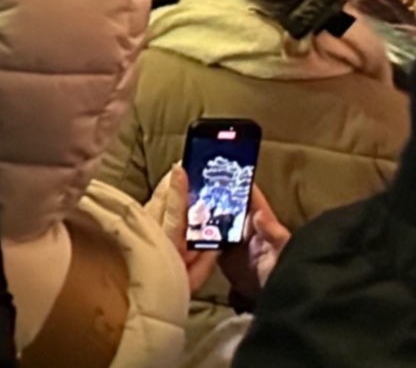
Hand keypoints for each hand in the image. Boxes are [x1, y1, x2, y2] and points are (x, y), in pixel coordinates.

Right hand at [154, 166, 290, 302]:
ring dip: (197, 206)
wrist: (276, 302)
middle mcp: (243, 224)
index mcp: (259, 219)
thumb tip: (259, 214)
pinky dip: (191, 228)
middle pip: (223, 201)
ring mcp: (230, 238)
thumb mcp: (284, 251)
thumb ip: (274, 233)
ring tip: (175, 190)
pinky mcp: (219, 253)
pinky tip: (176, 219)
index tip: (217, 160)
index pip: (246, 192)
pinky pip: (202, 236)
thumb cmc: (286, 273)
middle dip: (209, 188)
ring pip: (210, 216)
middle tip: (187, 172)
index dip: (234, 176)